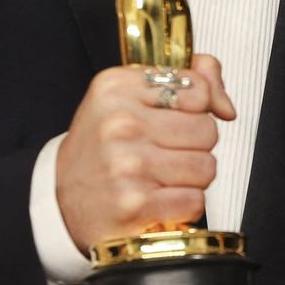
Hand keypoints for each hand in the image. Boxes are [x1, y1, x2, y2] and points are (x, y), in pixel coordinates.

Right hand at [55, 54, 232, 250]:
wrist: (59, 199)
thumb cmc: (103, 146)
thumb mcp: (131, 96)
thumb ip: (188, 80)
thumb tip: (226, 105)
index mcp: (117, 88)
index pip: (198, 90)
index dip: (198, 109)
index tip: (176, 119)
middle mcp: (120, 124)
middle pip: (207, 130)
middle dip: (195, 146)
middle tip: (164, 152)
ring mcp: (126, 165)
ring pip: (207, 167)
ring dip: (191, 178)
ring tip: (161, 176)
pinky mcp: (134, 205)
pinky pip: (195, 200)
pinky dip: (182, 204)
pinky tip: (158, 199)